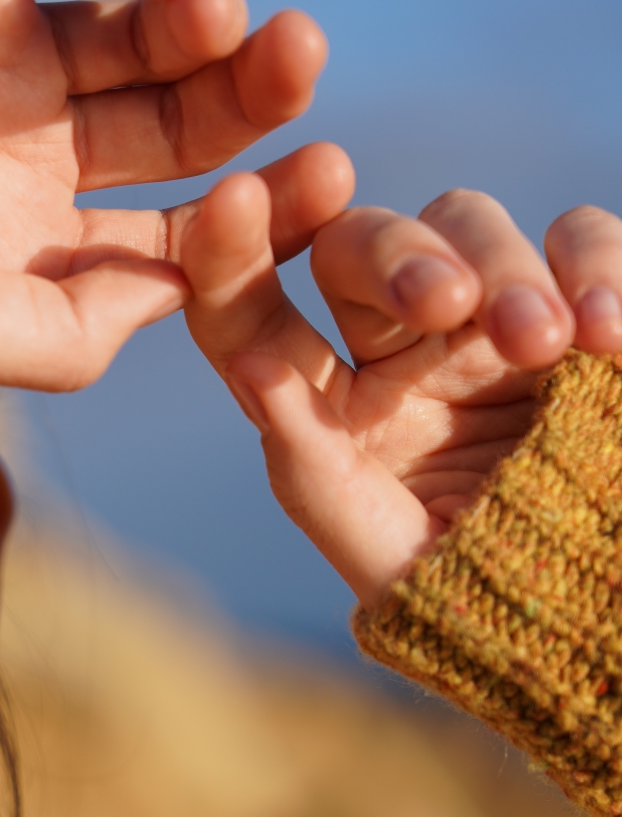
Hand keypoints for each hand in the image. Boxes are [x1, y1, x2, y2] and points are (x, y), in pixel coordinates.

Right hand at [0, 0, 334, 388]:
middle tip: (300, 62)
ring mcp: (4, 44)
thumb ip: (54, 335)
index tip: (322, 182)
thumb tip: (170, 299)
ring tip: (216, 13)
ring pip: (150, 29)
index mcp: (23, 230)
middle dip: (251, 97)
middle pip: (178, 120)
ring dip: (206, 21)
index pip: (171, 223)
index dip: (254, 206)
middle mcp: (25, 140)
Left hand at [181, 176, 621, 604]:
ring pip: (468, 223)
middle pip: (363, 242)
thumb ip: (307, 460)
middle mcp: (392, 342)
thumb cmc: (467, 594)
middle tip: (445, 304)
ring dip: (504, 269)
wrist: (591, 618)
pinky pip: (583, 243)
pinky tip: (609, 337)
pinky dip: (599, 268)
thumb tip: (251, 367)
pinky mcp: (584, 311)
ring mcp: (487, 318)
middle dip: (398, 256)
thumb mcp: (373, 541)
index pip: (250, 309)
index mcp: (320, 395)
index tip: (234, 198)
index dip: (232, 248)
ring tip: (545, 346)